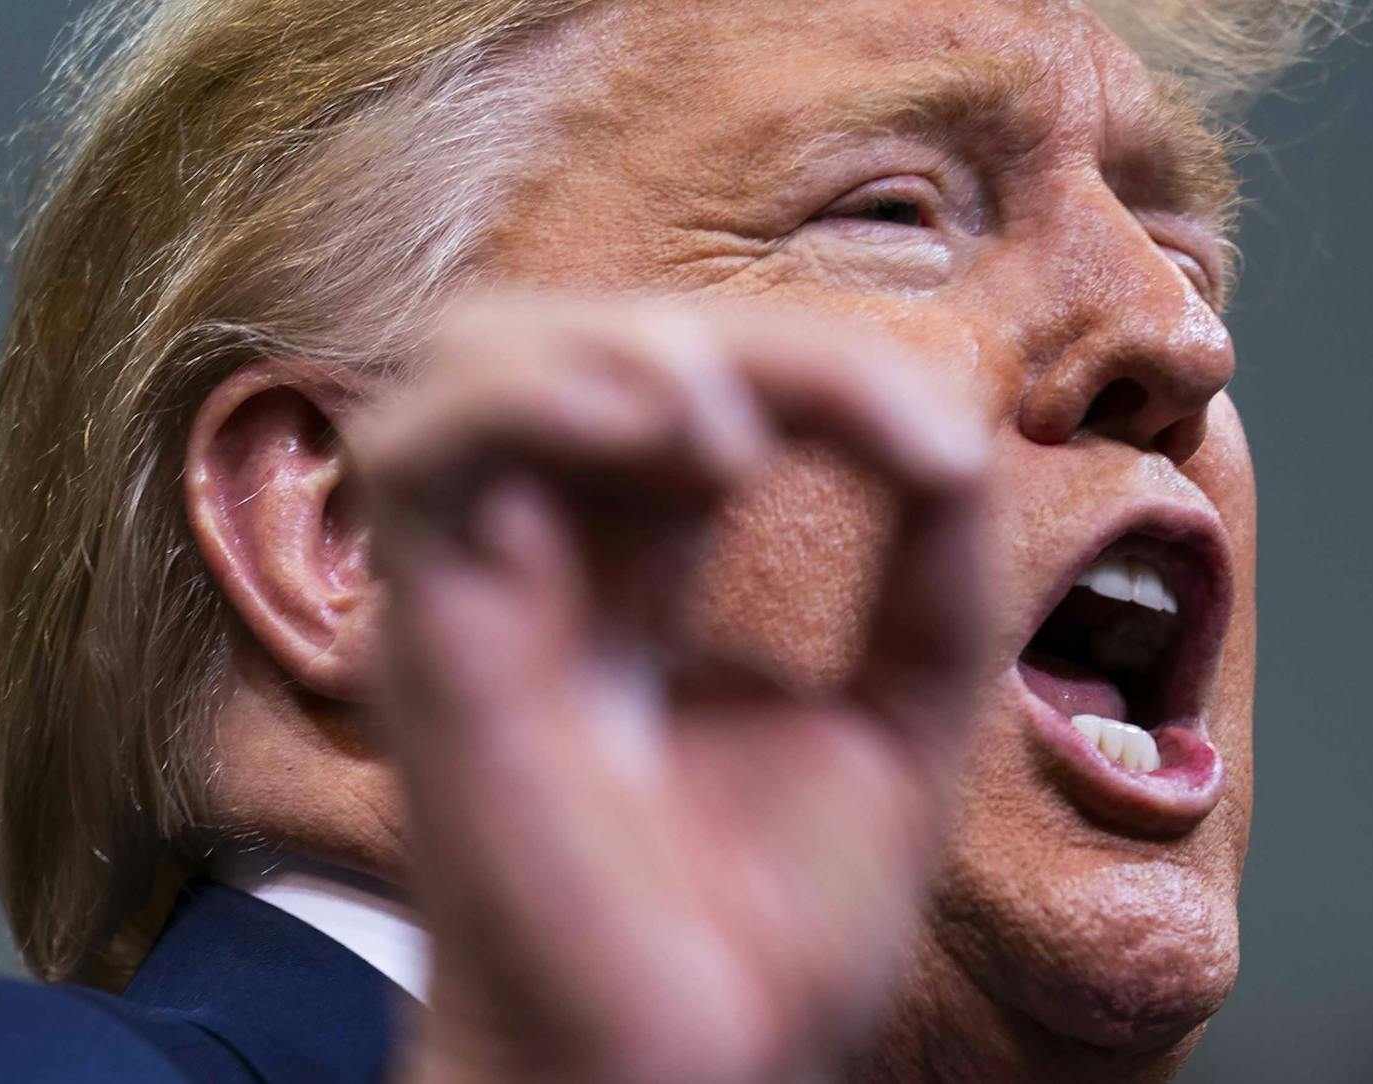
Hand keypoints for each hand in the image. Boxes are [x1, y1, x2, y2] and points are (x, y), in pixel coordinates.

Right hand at [351, 295, 991, 1083]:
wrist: (696, 1074)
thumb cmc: (763, 933)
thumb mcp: (900, 715)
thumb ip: (932, 570)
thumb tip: (953, 434)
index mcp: (642, 570)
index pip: (707, 384)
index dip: (828, 371)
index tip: (943, 459)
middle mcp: (548, 561)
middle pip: (590, 335)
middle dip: (736, 343)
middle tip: (852, 426)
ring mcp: (479, 589)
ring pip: (475, 352)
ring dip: (624, 345)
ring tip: (738, 432)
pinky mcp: (432, 635)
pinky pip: (420, 448)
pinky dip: (541, 394)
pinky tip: (682, 441)